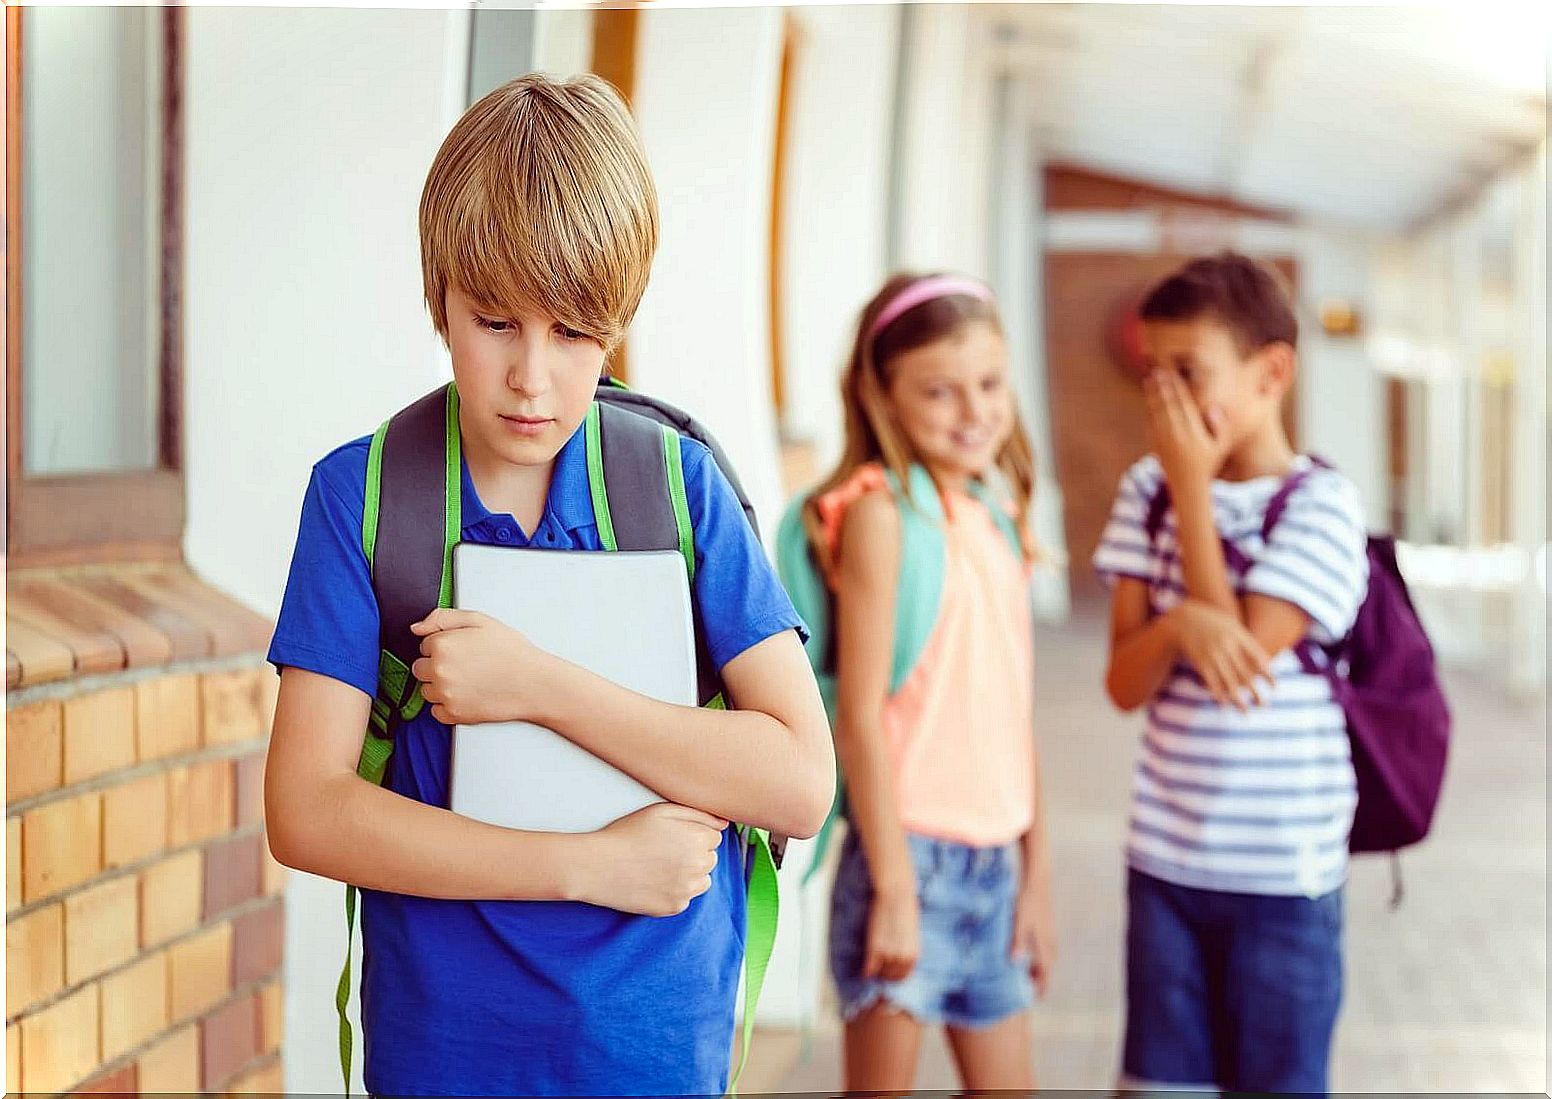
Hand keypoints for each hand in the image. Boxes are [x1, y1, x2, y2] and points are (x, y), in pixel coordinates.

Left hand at [410, 608, 552, 724]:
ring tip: (470, 680)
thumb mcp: (479, 620)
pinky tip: (468, 695)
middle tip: (467, 665)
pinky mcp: (453, 715)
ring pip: (427, 690)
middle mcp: (439, 671)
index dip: (445, 644)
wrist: (533, 683)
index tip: (464, 649)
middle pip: (421, 668)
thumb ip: (442, 618)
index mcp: (442, 645)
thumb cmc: (511, 650)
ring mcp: (445, 695)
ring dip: (441, 686)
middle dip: (438, 665)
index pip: (425, 645)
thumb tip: (416, 628)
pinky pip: (436, 711)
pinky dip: (448, 705)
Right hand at [577, 802, 726, 915]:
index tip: (672, 836)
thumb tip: (725, 824)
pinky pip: (686, 898)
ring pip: (702, 880)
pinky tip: (654, 882)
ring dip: (689, 874)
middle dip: (694, 854)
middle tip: (664, 851)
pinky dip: (675, 891)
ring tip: (660, 867)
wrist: (599, 866)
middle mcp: (698, 866)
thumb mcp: (662, 811)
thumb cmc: (628, 833)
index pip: (714, 838)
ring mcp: (687, 890)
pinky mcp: (674, 907)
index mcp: (698, 840)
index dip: (693, 835)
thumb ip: (699, 814)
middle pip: (710, 859)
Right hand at [863, 886, 919, 982]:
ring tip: (872, 966)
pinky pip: (869, 969)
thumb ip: (906, 948)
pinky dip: (866, 971)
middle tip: (878, 969)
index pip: (904, 976)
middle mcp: (902, 958)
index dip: (895, 976)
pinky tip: (864, 968)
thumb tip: (900, 956)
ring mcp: (888, 955)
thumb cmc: (905, 908)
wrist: (896, 895)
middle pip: (891, 978)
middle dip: (884, 974)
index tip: (889, 972)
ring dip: (876, 972)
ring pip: (880, 974)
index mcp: (914, 955)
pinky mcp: (874, 949)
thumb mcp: (912, 933)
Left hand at [1011, 881, 1056, 996]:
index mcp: (1044, 945)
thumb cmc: (1026, 901)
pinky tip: (1027, 954)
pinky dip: (1037, 957)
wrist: (1037, 880)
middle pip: (1046, 969)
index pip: (1044, 974)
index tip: (1032, 999)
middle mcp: (1049, 943)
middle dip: (1037, 981)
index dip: (1039, 988)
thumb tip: (1015, 962)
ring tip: (1024, 976)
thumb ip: (1017, 942)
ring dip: (1037, 969)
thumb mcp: (1018, 921)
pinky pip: (1044, 949)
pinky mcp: (1046, 928)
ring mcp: (1049, 935)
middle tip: (1024, 990)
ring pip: (1046, 959)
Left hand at [1145, 370, 1231, 488]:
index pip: (1184, 404)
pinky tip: (1148, 398)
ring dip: (1153, 395)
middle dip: (1163, 387)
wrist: (1188, 486)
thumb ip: (1221, 426)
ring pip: (1156, 412)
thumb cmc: (1208, 463)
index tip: (1174, 374)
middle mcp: (1177, 435)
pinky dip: (1149, 410)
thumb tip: (1214, 407)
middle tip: (1158, 370)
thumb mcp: (1221, 445)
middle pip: (1168, 405)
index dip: (1178, 388)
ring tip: (1149, 379)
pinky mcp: (1156, 445)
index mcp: (1194, 432)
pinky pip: (1150, 424)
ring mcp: (1164, 441)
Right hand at [1168, 600, 1273, 710]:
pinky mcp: (1201, 661)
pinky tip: (1223, 704)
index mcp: (1239, 636)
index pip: (1258, 658)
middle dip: (1255, 692)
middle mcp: (1228, 646)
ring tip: (1246, 712)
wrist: (1183, 618)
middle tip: (1264, 706)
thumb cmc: (1211, 621)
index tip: (1275, 687)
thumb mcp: (1231, 624)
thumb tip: (1266, 661)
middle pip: (1246, 674)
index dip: (1267, 673)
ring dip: (1238, 699)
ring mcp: (1214, 654)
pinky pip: (1211, 681)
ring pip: (1229, 682)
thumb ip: (1247, 640)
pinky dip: (1218, 694)